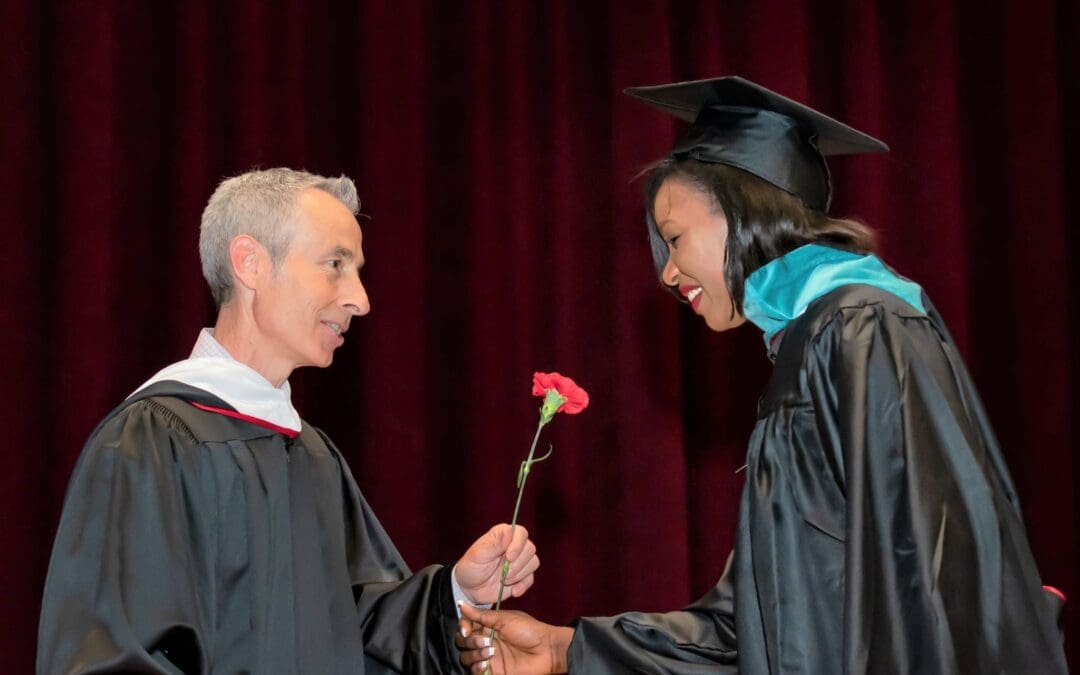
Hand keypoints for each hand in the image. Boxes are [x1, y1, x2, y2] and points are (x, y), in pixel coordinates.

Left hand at [455, 524, 538, 604]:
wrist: (470, 589)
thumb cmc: (471, 567)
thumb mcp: (477, 554)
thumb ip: (493, 542)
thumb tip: (509, 531)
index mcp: (503, 536)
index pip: (521, 532)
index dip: (518, 544)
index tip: (509, 557)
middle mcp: (514, 546)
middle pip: (530, 548)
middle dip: (518, 564)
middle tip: (504, 573)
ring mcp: (519, 561)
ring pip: (533, 562)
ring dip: (520, 575)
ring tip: (504, 581)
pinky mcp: (522, 576)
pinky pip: (531, 578)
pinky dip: (522, 586)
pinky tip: (513, 591)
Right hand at [456, 604, 572, 674]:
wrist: (546, 650)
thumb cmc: (530, 630)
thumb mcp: (504, 619)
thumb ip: (481, 615)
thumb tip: (461, 605)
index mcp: (488, 625)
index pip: (466, 626)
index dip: (463, 627)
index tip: (467, 629)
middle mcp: (486, 640)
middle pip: (463, 642)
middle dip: (469, 641)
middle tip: (486, 641)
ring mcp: (489, 657)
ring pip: (466, 657)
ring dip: (474, 654)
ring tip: (491, 652)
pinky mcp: (493, 671)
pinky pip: (475, 672)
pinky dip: (476, 668)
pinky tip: (486, 664)